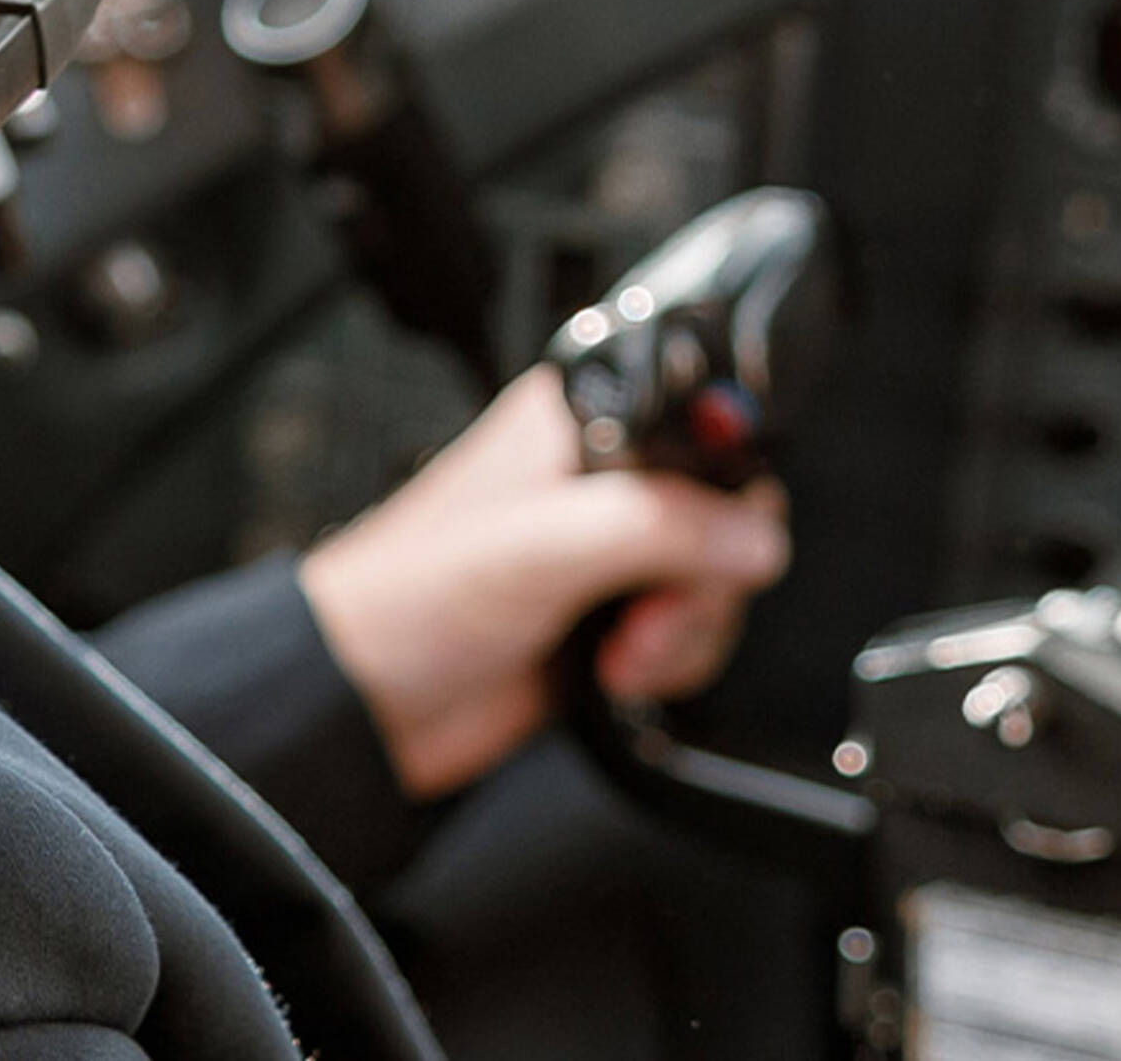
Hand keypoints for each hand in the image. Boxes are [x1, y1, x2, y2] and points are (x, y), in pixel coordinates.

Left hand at [297, 364, 789, 800]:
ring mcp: (609, 551)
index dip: (722, 486)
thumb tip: (752, 536)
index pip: (705, 424)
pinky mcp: (612, 617)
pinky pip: (692, 633)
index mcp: (580, 420)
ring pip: (718, 579)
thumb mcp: (543, 545)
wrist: (368, 701)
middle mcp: (601, 477)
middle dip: (704, 577)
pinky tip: (615, 669)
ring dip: (685, 629)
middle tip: (648, 606)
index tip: (704, 539)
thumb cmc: (410, 597)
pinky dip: (672, 660)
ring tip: (621, 646)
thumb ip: (658, 526)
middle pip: (727, 510)